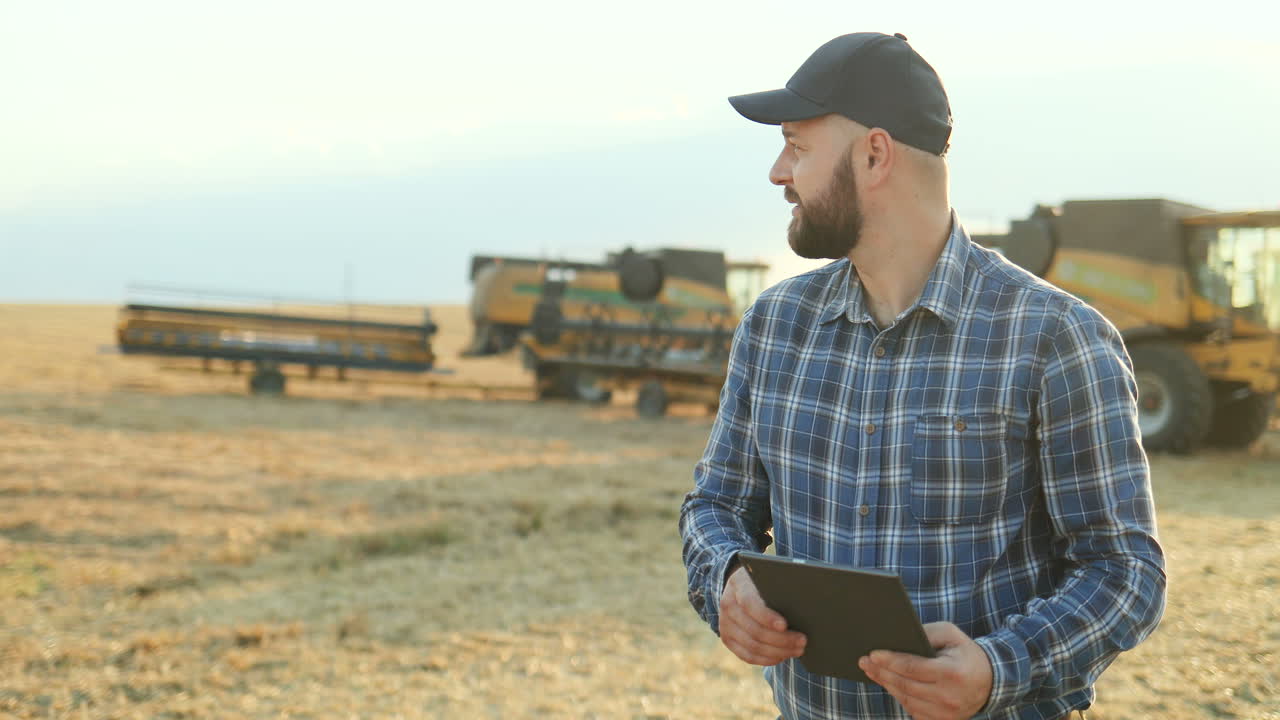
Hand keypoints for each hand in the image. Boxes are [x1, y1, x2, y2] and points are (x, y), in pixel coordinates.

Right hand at [718, 565, 806, 665]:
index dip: (767, 617)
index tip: (785, 625)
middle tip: (803, 641)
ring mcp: (725, 623)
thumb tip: (808, 602)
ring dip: (778, 651)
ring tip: (797, 650)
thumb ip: (782, 587)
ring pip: (753, 646)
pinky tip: (782, 656)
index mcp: (738, 584)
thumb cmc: (764, 581)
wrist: (741, 586)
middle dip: (782, 639)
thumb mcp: (770, 576)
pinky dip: (767, 659)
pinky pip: (747, 656)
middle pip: (754, 630)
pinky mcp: (727, 638)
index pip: (750, 604)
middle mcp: (727, 605)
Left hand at [858, 621, 992, 719]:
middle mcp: (950, 697)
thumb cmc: (966, 653)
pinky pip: (913, 710)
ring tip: (873, 671)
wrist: (990, 681)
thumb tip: (898, 636)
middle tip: (865, 662)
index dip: (890, 661)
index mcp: (953, 674)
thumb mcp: (951, 634)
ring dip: (887, 685)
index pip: (913, 668)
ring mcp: (946, 714)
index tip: (872, 654)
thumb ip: (926, 633)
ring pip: (906, 700)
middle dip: (882, 672)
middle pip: (905, 685)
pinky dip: (900, 697)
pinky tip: (889, 684)